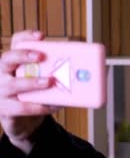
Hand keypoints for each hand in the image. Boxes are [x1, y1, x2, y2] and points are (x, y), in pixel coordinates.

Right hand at [0, 30, 59, 153]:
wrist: (25, 121)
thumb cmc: (37, 95)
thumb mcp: (48, 81)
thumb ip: (61, 74)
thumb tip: (92, 73)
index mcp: (16, 62)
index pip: (16, 42)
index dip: (26, 37)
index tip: (41, 35)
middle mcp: (4, 73)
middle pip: (8, 58)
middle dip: (24, 55)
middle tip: (42, 56)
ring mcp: (1, 91)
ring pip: (12, 84)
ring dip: (32, 82)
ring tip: (49, 82)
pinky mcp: (5, 109)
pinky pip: (21, 107)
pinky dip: (38, 106)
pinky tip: (51, 105)